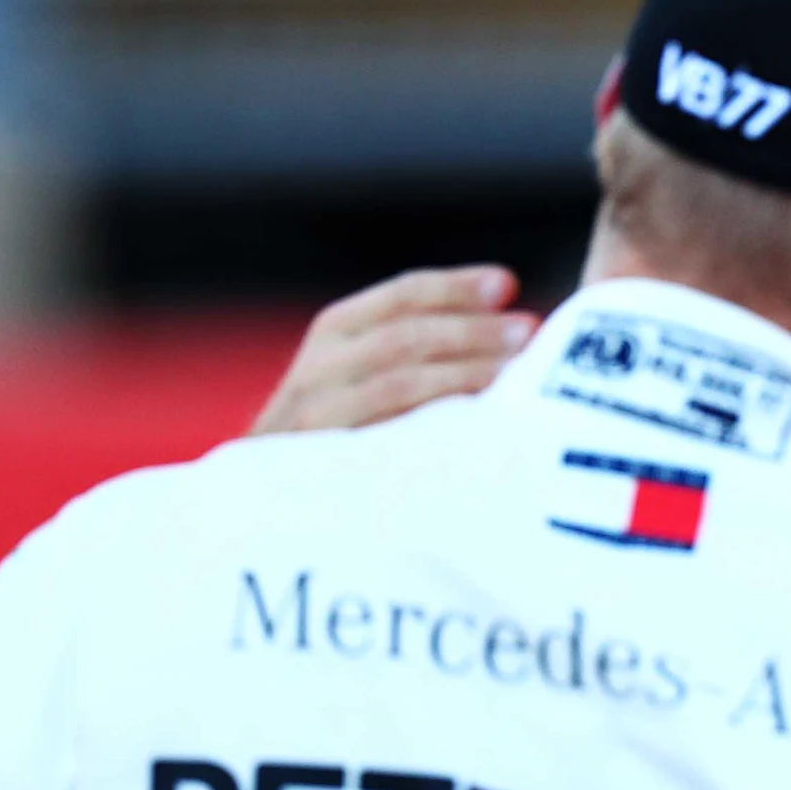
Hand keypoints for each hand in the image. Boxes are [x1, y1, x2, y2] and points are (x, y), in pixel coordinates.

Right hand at [251, 266, 534, 435]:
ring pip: (397, 384)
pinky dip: (432, 428)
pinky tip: (474, 429)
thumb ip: (413, 345)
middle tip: (527, 332)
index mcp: (336, 330)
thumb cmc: (335, 430)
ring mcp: (317, 416)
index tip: (506, 285)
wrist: (263, 504)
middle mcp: (321, 365)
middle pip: (405, 336)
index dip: (455, 287)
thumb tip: (505, 322)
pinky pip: (384, 440)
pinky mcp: (323, 463)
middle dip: (471, 331)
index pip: (401, 296)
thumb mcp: (358, 371)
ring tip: (515, 376)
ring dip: (462, 375)